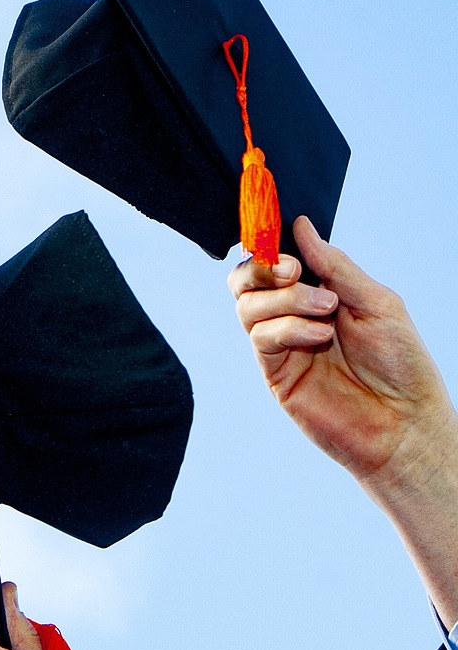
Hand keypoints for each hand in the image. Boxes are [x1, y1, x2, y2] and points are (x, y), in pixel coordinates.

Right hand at [230, 215, 457, 490]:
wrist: (404, 422)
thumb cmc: (400, 364)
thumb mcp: (375, 302)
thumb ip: (335, 265)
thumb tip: (300, 227)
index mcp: (319, 294)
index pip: (276, 262)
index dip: (272, 250)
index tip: (292, 253)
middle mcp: (293, 316)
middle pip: (245, 281)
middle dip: (263, 270)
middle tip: (294, 273)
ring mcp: (281, 345)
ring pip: (247, 306)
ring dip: (285, 300)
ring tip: (326, 311)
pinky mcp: (273, 372)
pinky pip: (260, 337)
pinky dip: (288, 328)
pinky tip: (320, 337)